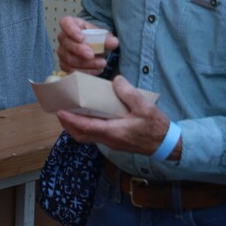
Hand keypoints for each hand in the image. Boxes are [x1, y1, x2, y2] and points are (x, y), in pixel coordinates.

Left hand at [57, 75, 172, 156]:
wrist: (165, 144)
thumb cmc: (155, 126)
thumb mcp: (144, 106)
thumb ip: (128, 93)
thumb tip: (116, 80)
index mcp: (114, 132)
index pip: (87, 127)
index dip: (71, 120)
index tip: (60, 111)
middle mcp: (109, 140)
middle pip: (81, 135)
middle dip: (68, 125)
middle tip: (59, 111)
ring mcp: (111, 143)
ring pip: (87, 137)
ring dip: (75, 127)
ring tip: (69, 113)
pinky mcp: (115, 141)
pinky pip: (94, 136)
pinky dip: (85, 128)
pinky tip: (87, 116)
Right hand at [58, 14, 118, 75]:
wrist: (97, 50)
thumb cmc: (96, 39)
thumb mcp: (103, 36)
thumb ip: (107, 39)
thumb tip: (114, 42)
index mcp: (72, 24)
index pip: (65, 22)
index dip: (71, 30)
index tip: (82, 38)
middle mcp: (64, 37)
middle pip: (65, 42)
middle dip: (79, 50)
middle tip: (91, 55)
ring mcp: (62, 51)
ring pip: (68, 59)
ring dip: (85, 63)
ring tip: (101, 63)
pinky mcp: (64, 65)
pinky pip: (71, 70)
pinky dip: (85, 72)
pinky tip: (97, 70)